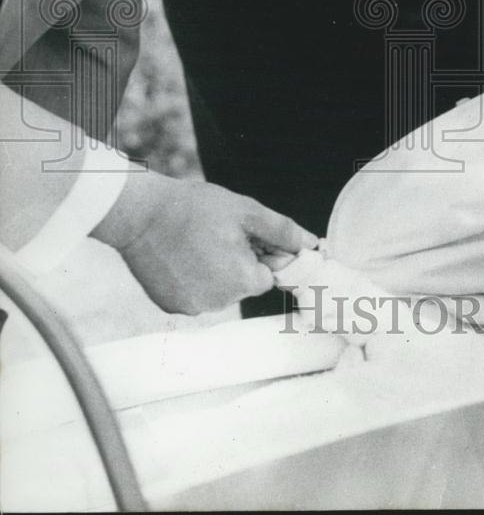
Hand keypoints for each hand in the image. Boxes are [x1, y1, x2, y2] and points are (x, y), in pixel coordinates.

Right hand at [92, 173, 316, 313]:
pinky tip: (179, 255)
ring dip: (214, 271)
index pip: (266, 275)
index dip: (257, 252)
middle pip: (243, 285)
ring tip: (195, 242)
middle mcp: (218, 303)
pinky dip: (191, 278)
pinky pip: (194, 294)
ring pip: (219, 291)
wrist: (139, 213)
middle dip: (236, 262)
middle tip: (214, 235)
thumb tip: (312, 244)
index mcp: (242, 281)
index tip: (238, 235)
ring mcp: (191, 308)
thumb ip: (282, 232)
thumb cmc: (195, 208)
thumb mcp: (245, 211)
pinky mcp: (170, 306)